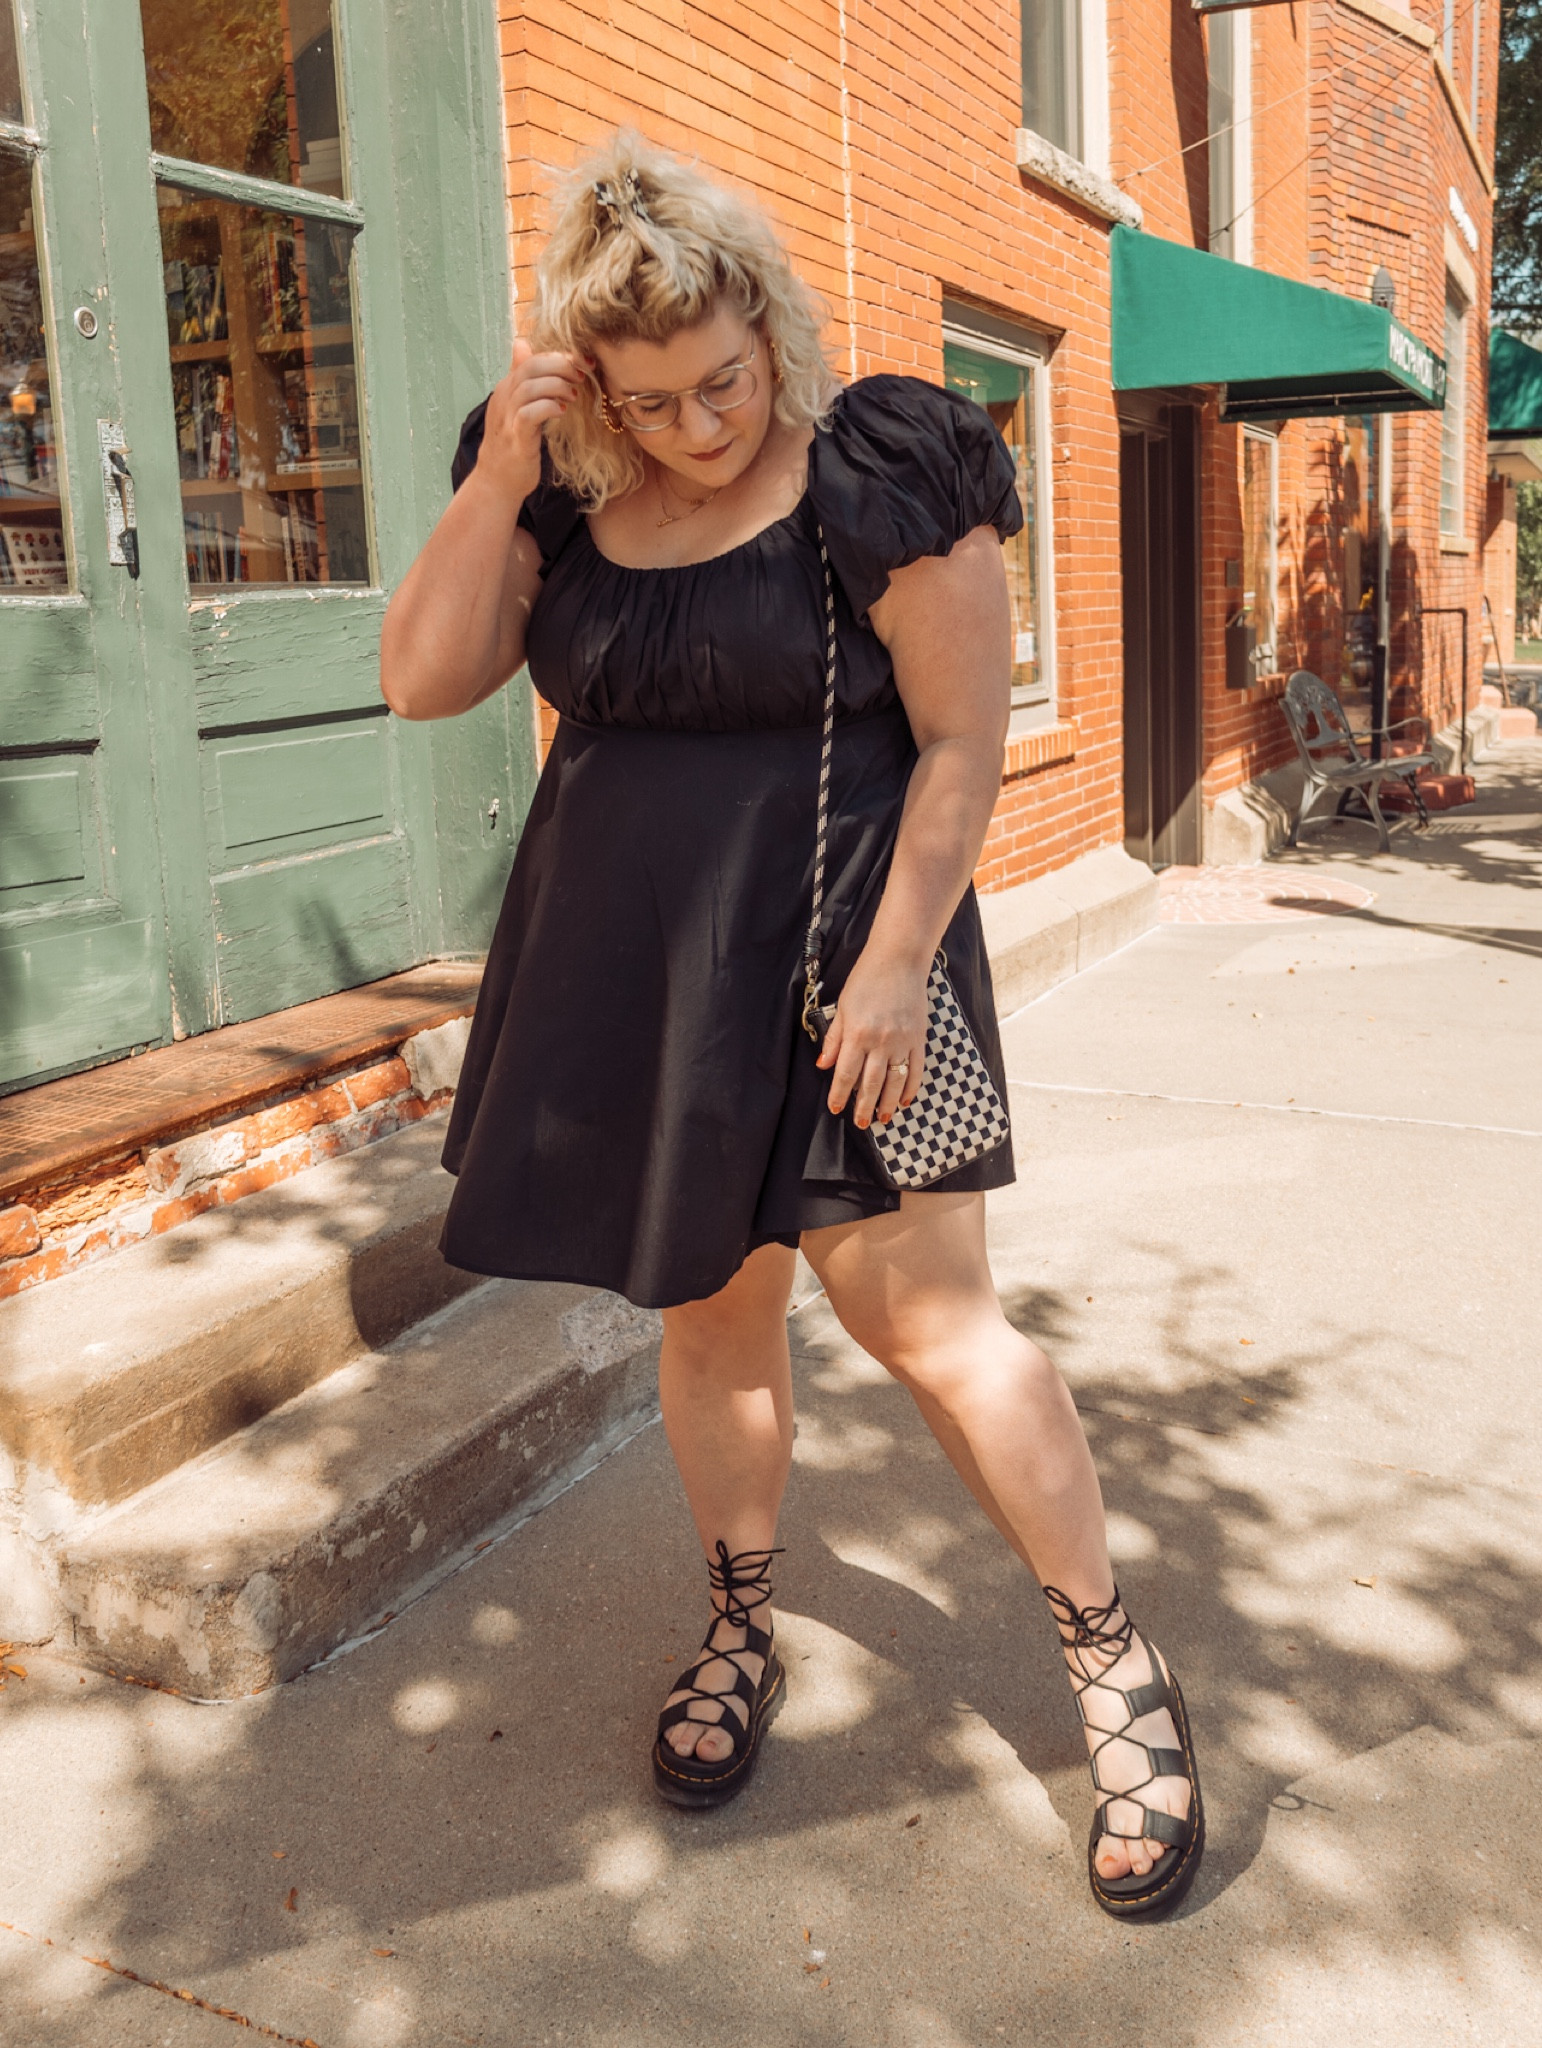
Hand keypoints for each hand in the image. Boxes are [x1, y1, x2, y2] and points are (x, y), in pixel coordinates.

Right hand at [472, 337, 586, 502]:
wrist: (497, 481)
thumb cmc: (513, 443)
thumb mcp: (517, 406)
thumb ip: (523, 378)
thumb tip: (523, 344)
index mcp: (506, 388)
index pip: (532, 359)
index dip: (559, 356)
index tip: (584, 362)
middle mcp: (503, 399)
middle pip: (530, 367)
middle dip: (561, 366)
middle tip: (582, 375)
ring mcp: (507, 419)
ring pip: (529, 388)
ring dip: (556, 387)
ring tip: (574, 395)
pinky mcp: (515, 439)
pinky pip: (528, 415)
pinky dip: (547, 408)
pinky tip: (561, 411)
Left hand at [815, 949, 926, 1129]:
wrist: (899, 960)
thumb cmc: (866, 979)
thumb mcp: (842, 1007)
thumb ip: (833, 1038)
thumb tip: (823, 1065)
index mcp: (857, 1034)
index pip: (846, 1074)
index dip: (840, 1095)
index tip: (836, 1109)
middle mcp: (880, 1041)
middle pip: (871, 1084)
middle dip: (864, 1107)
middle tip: (860, 1123)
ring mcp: (902, 1041)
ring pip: (895, 1082)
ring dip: (889, 1103)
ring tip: (883, 1118)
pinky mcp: (918, 1038)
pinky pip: (916, 1069)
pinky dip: (911, 1087)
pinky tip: (906, 1100)